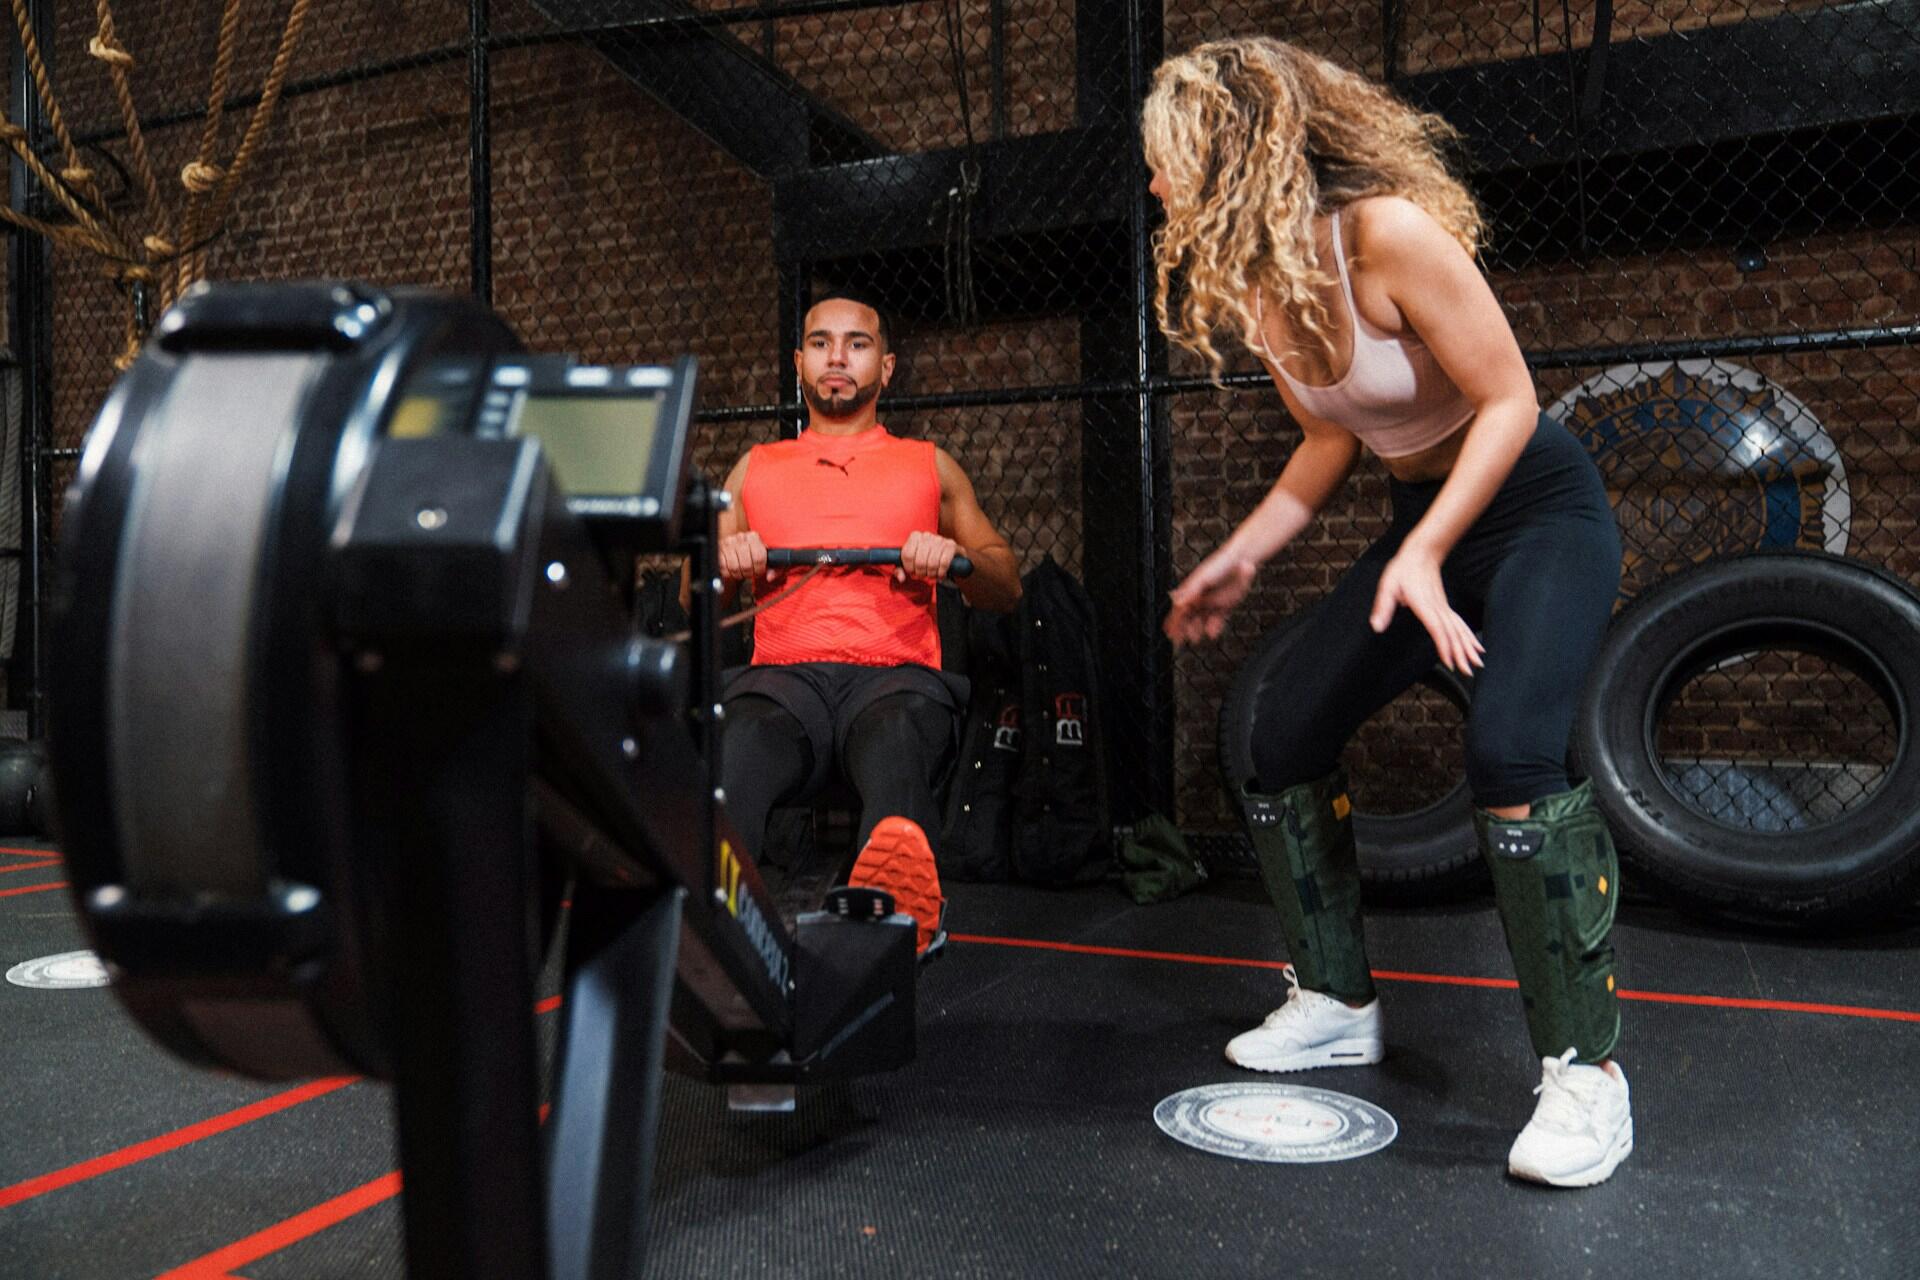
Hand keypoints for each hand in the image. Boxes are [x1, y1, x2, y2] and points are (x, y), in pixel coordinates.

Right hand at [718, 530, 771, 583]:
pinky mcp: (718, 550)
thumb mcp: (767, 559)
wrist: (736, 550)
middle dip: (749, 573)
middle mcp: (740, 537)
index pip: (759, 557)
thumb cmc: (752, 555)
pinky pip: (723, 567)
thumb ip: (774, 568)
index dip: (759, 569)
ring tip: (741, 572)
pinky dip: (728, 573)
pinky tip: (732, 570)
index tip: (759, 571)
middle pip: (746, 564)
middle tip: (749, 574)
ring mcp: (728, 543)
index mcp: (753, 537)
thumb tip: (770, 576)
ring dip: (738, 574)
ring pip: (734, 567)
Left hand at [898, 530, 959, 581]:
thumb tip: (901, 578)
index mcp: (915, 536)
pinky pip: (944, 563)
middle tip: (924, 575)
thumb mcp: (911, 563)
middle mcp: (927, 535)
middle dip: (921, 573)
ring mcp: (940, 539)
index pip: (907, 555)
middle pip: (919, 561)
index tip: (913, 572)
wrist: (947, 554)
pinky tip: (940, 573)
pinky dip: (941, 572)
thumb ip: (901, 570)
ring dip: (932, 574)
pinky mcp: (951, 545)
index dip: (909, 568)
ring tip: (932, 575)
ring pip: (932, 563)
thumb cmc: (926, 558)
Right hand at [1164, 549, 1257, 646]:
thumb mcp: (1202, 579)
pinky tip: (1212, 633)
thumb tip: (1176, 602)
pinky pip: (1217, 619)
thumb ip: (1189, 591)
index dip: (1174, 622)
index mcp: (1191, 589)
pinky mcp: (1225, 604)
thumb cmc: (1221, 565)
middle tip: (1180, 640)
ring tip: (1196, 638)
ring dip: (1197, 629)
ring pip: (1202, 619)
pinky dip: (1214, 627)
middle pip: (1189, 616)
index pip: (1179, 609)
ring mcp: (1213, 600)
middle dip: (1184, 629)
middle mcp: (1200, 596)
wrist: (1242, 560)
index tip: (1170, 633)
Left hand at [1368, 546, 1483, 674]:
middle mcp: (1438, 608)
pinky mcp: (1445, 607)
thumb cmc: (1403, 570)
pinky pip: (1459, 624)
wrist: (1421, 553)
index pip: (1437, 628)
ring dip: (1469, 647)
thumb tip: (1376, 626)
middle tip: (1469, 672)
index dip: (1444, 646)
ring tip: (1478, 664)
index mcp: (1424, 605)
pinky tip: (1477, 647)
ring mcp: (1444, 607)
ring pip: (1459, 630)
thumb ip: (1383, 607)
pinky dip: (1469, 637)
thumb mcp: (1387, 586)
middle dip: (1461, 654)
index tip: (1450, 663)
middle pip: (1452, 633)